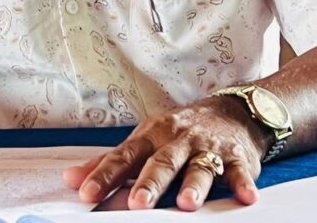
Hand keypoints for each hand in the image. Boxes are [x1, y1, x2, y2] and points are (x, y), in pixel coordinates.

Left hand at [63, 96, 268, 211]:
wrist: (229, 111)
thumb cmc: (178, 132)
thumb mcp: (144, 140)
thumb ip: (111, 162)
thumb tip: (71, 179)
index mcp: (150, 137)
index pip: (124, 156)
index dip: (105, 174)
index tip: (86, 192)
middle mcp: (177, 140)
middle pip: (161, 162)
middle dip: (149, 183)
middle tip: (137, 204)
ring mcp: (206, 147)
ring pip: (199, 166)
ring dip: (194, 185)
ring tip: (187, 204)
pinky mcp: (235, 156)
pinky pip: (238, 170)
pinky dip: (242, 183)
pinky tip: (245, 197)